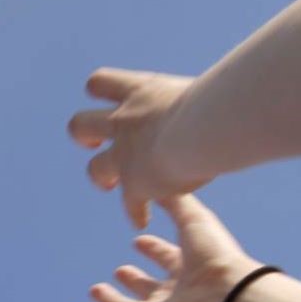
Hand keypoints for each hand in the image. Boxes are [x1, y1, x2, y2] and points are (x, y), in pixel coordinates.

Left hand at [69, 69, 210, 227]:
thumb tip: (221, 97)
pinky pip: (130, 204)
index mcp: (139, 91)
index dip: (101, 91)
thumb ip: (196, 99)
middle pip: (79, 125)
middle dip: (84, 135)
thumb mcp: (202, 88)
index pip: (100, 82)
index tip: (113, 101)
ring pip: (93, 169)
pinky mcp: (136, 184)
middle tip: (96, 142)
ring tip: (110, 184)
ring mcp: (125, 154)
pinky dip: (136, 212)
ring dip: (100, 176)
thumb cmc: (219, 100)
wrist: (205, 125)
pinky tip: (142, 218)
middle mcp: (124, 121)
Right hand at [73, 196, 263, 301]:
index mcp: (191, 265)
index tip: (139, 239)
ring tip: (96, 289)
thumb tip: (151, 180)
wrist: (227, 296)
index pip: (169, 256)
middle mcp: (177, 290)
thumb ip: (173, 201)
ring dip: (114, 299)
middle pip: (151, 286)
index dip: (154, 249)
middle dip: (134, 278)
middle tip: (120, 270)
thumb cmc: (215, 255)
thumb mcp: (192, 218)